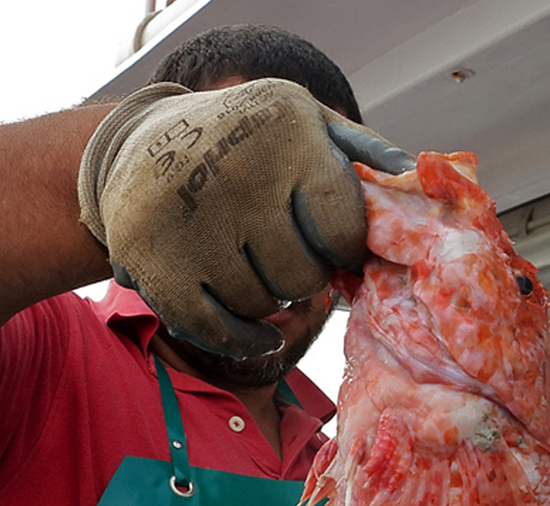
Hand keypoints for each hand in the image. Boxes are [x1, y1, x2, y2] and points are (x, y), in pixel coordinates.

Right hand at [78, 78, 413, 356]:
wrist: (137, 144)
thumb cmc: (243, 140)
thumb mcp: (301, 121)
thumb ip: (358, 151)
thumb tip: (413, 180)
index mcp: (286, 134)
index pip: (343, 228)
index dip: (343, 248)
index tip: (330, 245)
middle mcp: (238, 174)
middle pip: (302, 276)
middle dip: (300, 276)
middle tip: (283, 257)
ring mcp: (192, 223)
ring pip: (262, 306)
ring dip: (266, 301)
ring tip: (253, 272)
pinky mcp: (155, 264)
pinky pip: (220, 331)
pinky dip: (242, 340)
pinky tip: (257, 334)